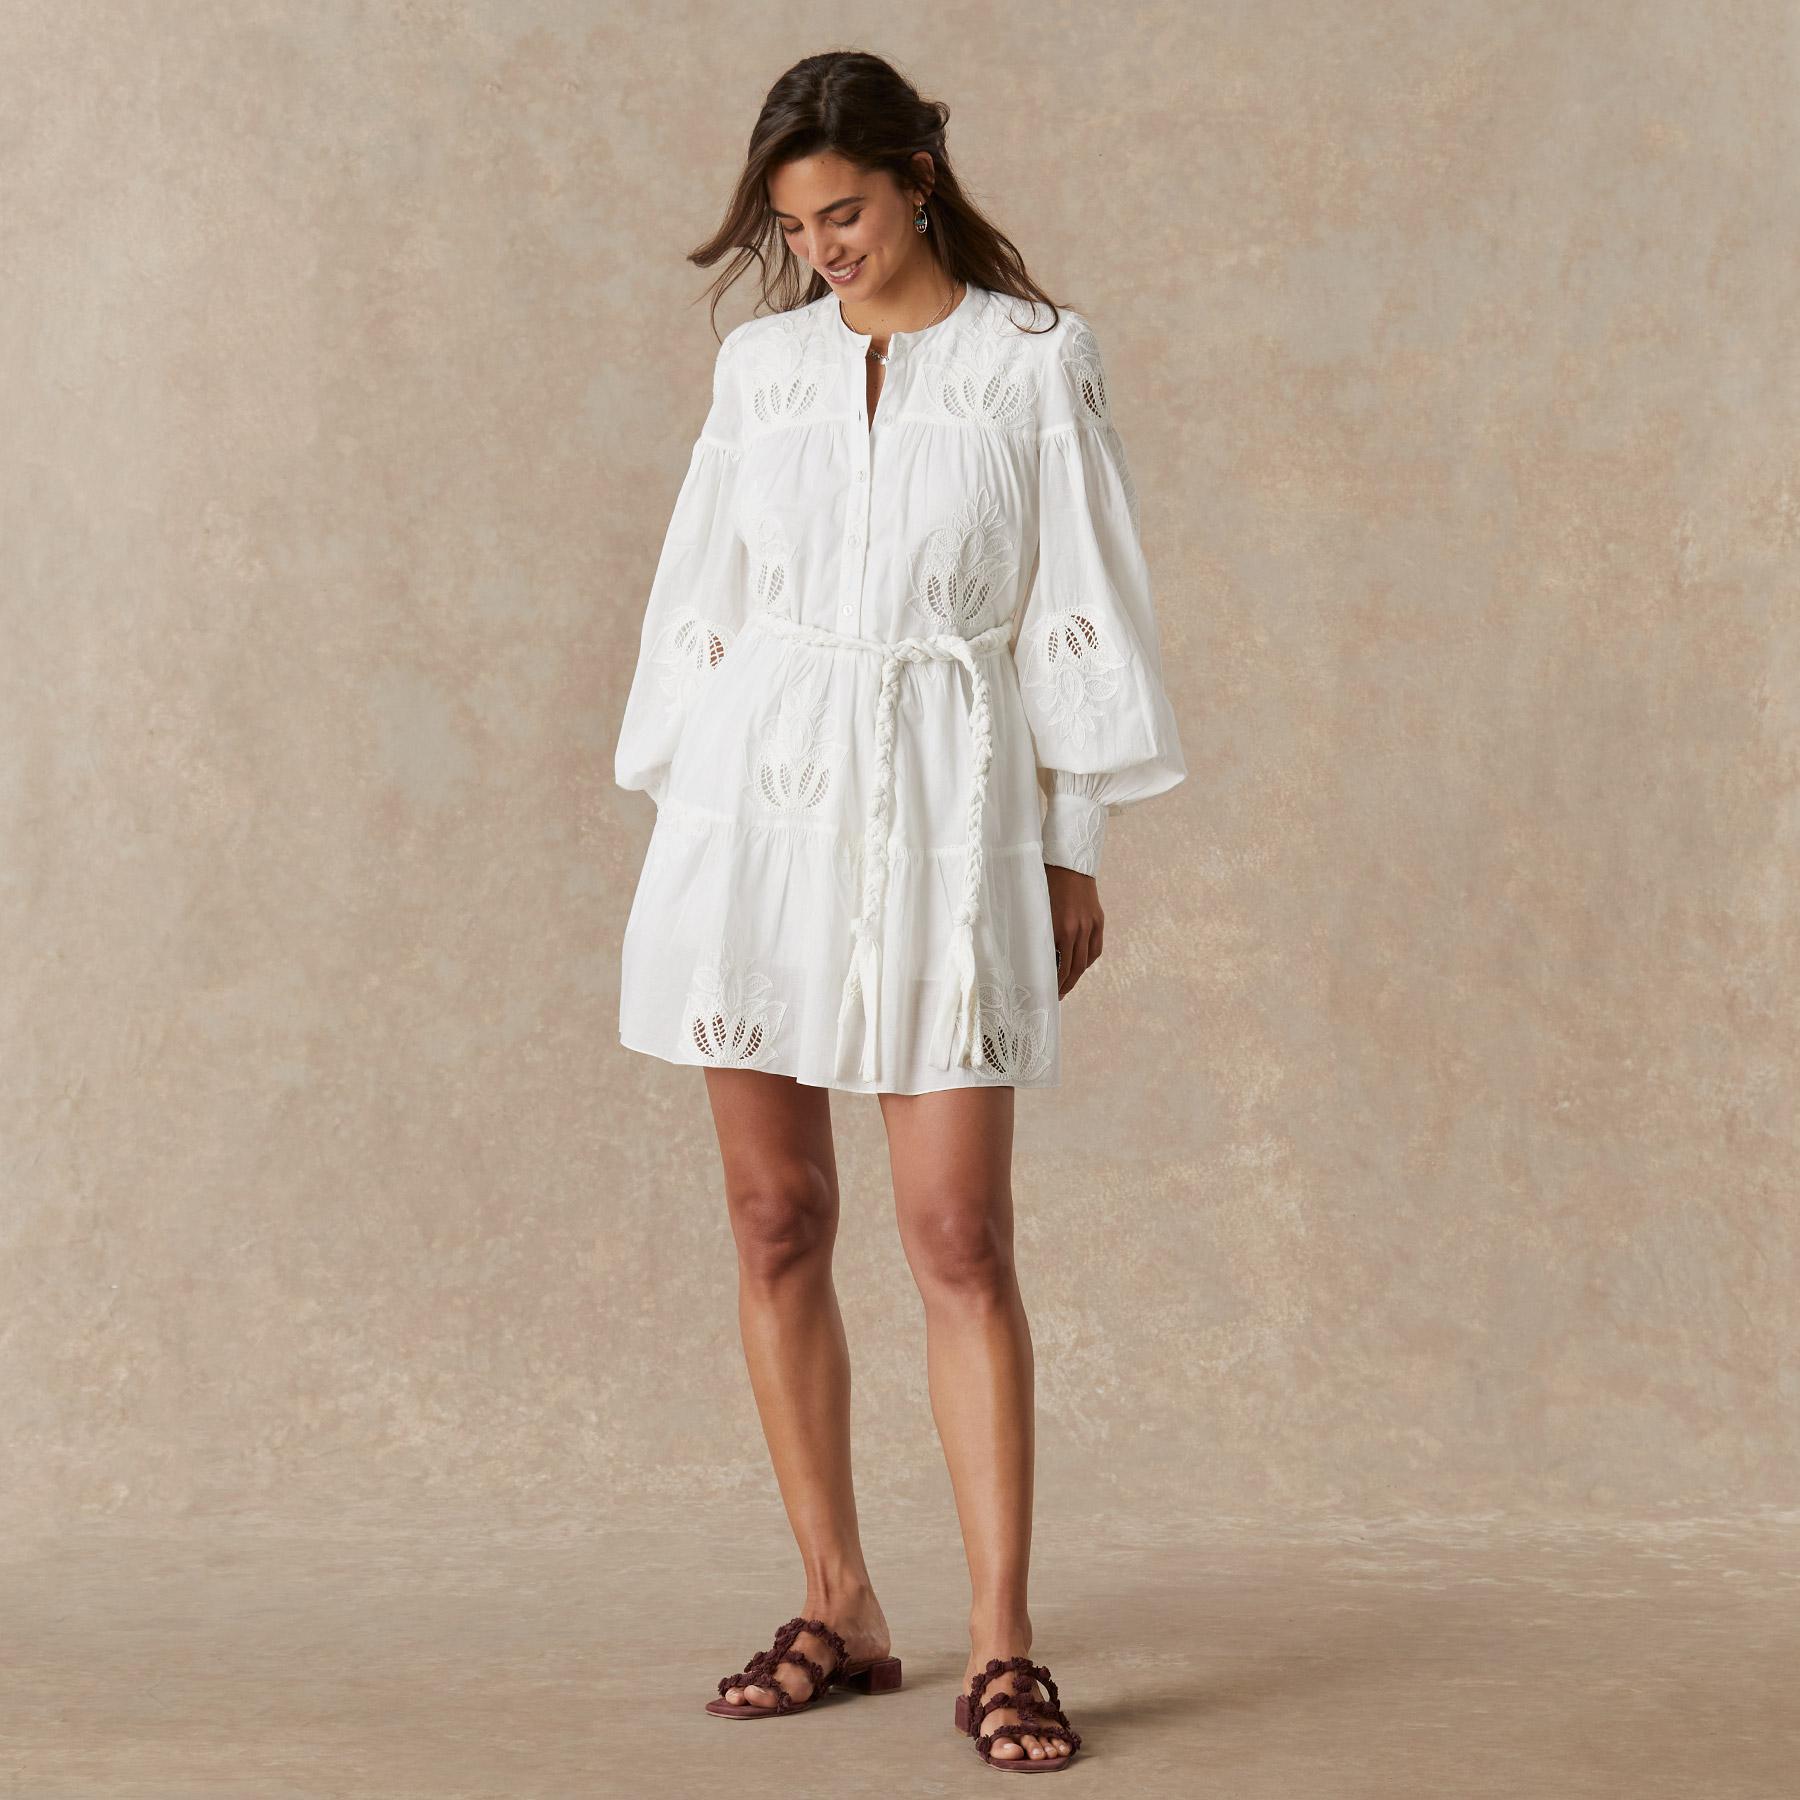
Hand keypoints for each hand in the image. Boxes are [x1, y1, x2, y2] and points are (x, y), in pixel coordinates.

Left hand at [1045, 864, 1102, 997]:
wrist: (1068, 862)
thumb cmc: (1043, 883)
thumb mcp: (1034, 908)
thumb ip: (1035, 931)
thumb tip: (1028, 954)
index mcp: (1058, 928)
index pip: (1057, 966)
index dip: (1052, 983)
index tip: (1045, 991)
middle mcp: (1076, 930)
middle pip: (1072, 969)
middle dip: (1064, 985)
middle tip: (1056, 996)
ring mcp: (1089, 926)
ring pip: (1085, 962)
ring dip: (1076, 977)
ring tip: (1067, 985)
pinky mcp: (1098, 920)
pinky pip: (1095, 949)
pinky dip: (1088, 960)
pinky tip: (1080, 966)